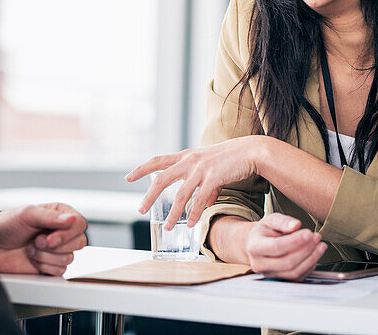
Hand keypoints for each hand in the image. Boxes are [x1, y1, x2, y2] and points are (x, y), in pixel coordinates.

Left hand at [0, 203, 87, 275]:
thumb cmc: (7, 225)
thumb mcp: (28, 214)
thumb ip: (51, 217)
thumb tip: (71, 219)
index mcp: (60, 215)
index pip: (80, 224)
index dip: (67, 234)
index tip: (50, 238)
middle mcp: (62, 232)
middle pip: (79, 242)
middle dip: (55, 246)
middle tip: (36, 241)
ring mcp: (57, 251)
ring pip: (69, 259)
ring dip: (45, 256)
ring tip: (30, 248)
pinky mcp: (51, 266)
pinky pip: (59, 271)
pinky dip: (43, 266)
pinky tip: (32, 259)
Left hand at [126, 136, 267, 228]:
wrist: (249, 151)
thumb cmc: (230, 159)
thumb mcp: (210, 167)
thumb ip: (203, 184)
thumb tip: (203, 204)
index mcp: (185, 156)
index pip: (157, 161)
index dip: (142, 169)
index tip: (128, 177)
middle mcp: (189, 161)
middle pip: (161, 179)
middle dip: (149, 196)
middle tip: (140, 210)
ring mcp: (200, 169)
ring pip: (180, 195)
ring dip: (173, 213)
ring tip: (168, 227)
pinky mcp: (213, 178)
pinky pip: (200, 200)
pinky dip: (194, 214)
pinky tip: (191, 224)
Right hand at [244, 213, 325, 279]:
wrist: (257, 244)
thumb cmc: (265, 231)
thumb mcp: (270, 220)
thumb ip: (283, 221)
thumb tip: (296, 225)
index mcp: (255, 247)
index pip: (276, 247)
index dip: (295, 241)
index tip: (308, 233)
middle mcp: (260, 264)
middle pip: (287, 262)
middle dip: (306, 249)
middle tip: (316, 237)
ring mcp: (270, 275)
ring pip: (294, 272)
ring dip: (311, 259)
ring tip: (320, 245)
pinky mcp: (280, 280)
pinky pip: (298, 277)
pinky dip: (310, 266)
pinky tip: (316, 253)